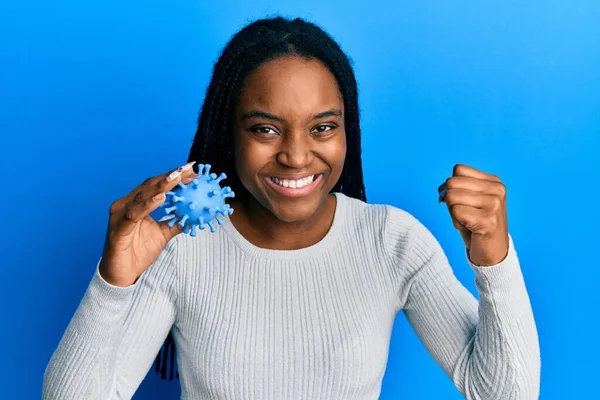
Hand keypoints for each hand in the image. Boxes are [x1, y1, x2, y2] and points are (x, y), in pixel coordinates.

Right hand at [99, 161, 197, 286]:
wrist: (122, 275)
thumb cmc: (138, 253)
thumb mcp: (162, 235)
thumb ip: (175, 223)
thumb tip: (193, 214)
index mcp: (135, 204)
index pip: (156, 185)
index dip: (173, 177)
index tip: (192, 170)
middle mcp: (125, 205)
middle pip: (149, 185)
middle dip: (170, 176)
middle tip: (188, 169)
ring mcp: (120, 215)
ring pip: (142, 196)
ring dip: (161, 185)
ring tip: (177, 177)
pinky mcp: (117, 228)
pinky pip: (134, 214)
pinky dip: (148, 205)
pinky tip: (161, 197)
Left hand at [438, 164, 508, 265]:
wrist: (492, 253)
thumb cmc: (476, 225)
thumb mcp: (468, 200)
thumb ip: (456, 188)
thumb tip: (442, 189)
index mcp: (493, 181)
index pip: (458, 170)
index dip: (451, 186)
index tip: (462, 202)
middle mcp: (497, 190)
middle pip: (452, 183)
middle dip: (450, 201)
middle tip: (464, 215)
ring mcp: (494, 205)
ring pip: (451, 197)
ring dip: (453, 213)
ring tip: (468, 222)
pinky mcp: (488, 220)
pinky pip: (456, 212)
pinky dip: (456, 222)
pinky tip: (470, 229)